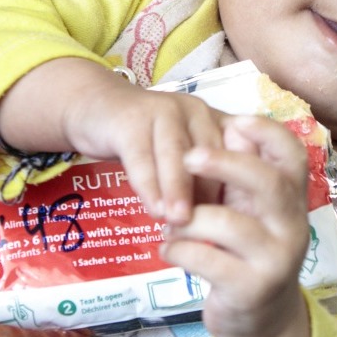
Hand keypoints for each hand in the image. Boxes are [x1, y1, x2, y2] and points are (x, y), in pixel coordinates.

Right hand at [0, 60, 226, 223]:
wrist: (96, 107)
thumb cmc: (147, 141)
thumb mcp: (180, 155)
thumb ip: (202, 180)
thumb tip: (222, 227)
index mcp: (214, 120)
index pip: (235, 154)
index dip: (238, 189)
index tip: (240, 224)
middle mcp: (195, 110)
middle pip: (208, 154)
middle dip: (210, 192)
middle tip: (212, 228)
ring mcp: (162, 110)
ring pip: (175, 154)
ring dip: (178, 189)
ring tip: (180, 221)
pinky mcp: (130, 119)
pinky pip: (141, 156)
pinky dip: (149, 185)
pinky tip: (153, 209)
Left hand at [161, 115, 310, 336]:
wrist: (260, 323)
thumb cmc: (247, 254)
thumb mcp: (250, 211)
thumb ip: (242, 175)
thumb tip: (231, 126)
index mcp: (292, 200)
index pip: (293, 155)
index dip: (267, 132)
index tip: (234, 121)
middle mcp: (293, 227)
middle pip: (268, 183)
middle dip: (226, 164)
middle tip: (189, 156)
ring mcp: (275, 260)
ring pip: (228, 224)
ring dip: (188, 220)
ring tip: (170, 225)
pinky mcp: (251, 289)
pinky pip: (206, 259)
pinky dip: (178, 250)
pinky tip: (169, 250)